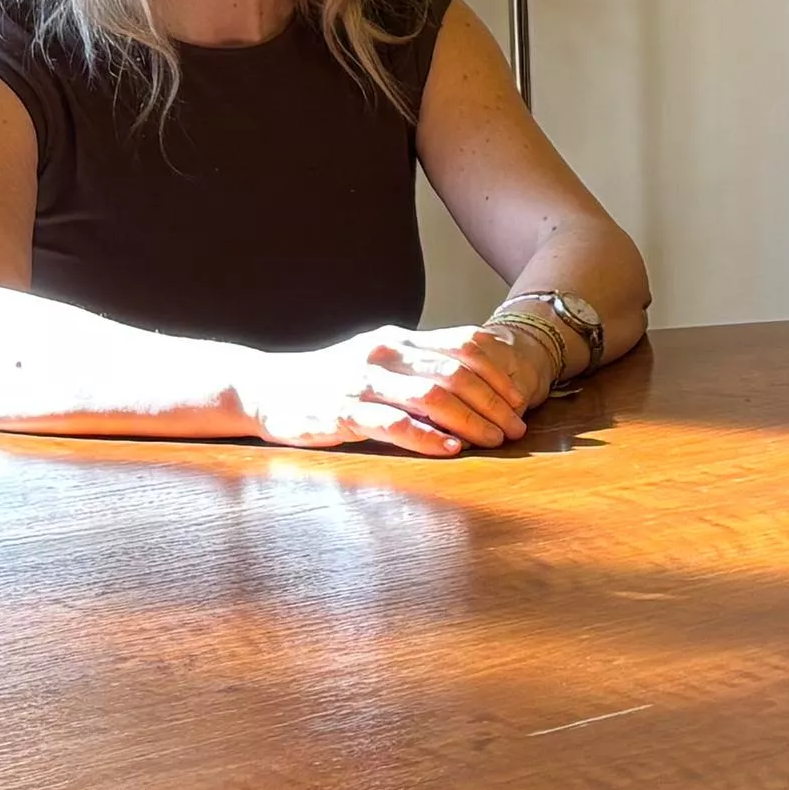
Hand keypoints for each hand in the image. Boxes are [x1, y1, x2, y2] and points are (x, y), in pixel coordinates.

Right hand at [245, 326, 541, 456]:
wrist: (267, 387)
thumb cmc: (332, 379)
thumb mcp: (378, 360)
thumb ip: (420, 363)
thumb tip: (476, 374)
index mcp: (398, 339)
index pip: (462, 345)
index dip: (498, 372)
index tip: (521, 398)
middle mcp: (384, 354)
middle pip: (456, 373)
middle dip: (494, 402)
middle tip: (517, 428)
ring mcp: (363, 382)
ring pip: (432, 396)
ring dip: (471, 420)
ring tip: (495, 441)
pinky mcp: (343, 412)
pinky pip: (394, 424)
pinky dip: (428, 437)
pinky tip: (452, 449)